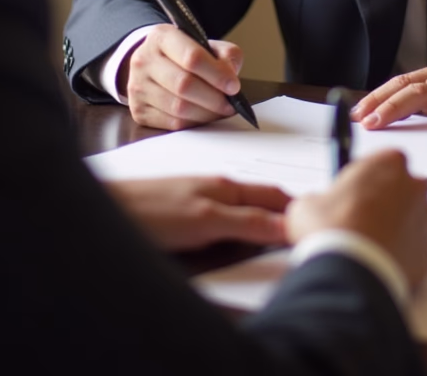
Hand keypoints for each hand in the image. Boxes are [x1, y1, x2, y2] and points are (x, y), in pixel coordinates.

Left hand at [106, 175, 289, 251]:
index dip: (297, 210)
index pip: (274, 195)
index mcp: (227, 187)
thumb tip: (288, 225)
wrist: (108, 209)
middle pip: (262, 202)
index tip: (318, 225)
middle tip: (305, 236)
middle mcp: (217, 190)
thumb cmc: (152, 212)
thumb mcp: (207, 222)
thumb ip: (247, 223)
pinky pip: (225, 220)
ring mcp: (201, 200)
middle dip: (284, 216)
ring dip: (263, 223)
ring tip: (279, 240)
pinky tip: (239, 240)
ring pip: (244, 211)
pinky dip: (241, 229)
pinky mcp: (186, 215)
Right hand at [121, 24, 244, 129]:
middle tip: (230, 104)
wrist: (155, 65)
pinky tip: (203, 117)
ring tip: (220, 111)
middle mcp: (144, 60)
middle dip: (213, 98)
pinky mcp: (138, 110)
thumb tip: (230, 77)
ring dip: (206, 114)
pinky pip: (172, 123)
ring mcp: (137, 86)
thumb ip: (225, 55)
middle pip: (184, 85)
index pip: (191, 57)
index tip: (234, 86)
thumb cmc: (185, 56)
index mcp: (162, 37)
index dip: (217, 74)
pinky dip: (193, 124)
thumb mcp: (206, 45)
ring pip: (178, 108)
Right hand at [286, 150, 426, 288]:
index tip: (353, 189)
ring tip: (370, 239)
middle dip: (385, 199)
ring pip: (413, 215)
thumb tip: (314, 209)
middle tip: (359, 216)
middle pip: (402, 186)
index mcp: (388, 162)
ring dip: (397, 224)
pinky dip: (404, 249)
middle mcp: (413, 186)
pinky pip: (417, 245)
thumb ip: (320, 198)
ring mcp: (425, 218)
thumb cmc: (336, 231)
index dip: (366, 177)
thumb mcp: (309, 203)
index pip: (382, 160)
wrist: (351, 272)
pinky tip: (381, 256)